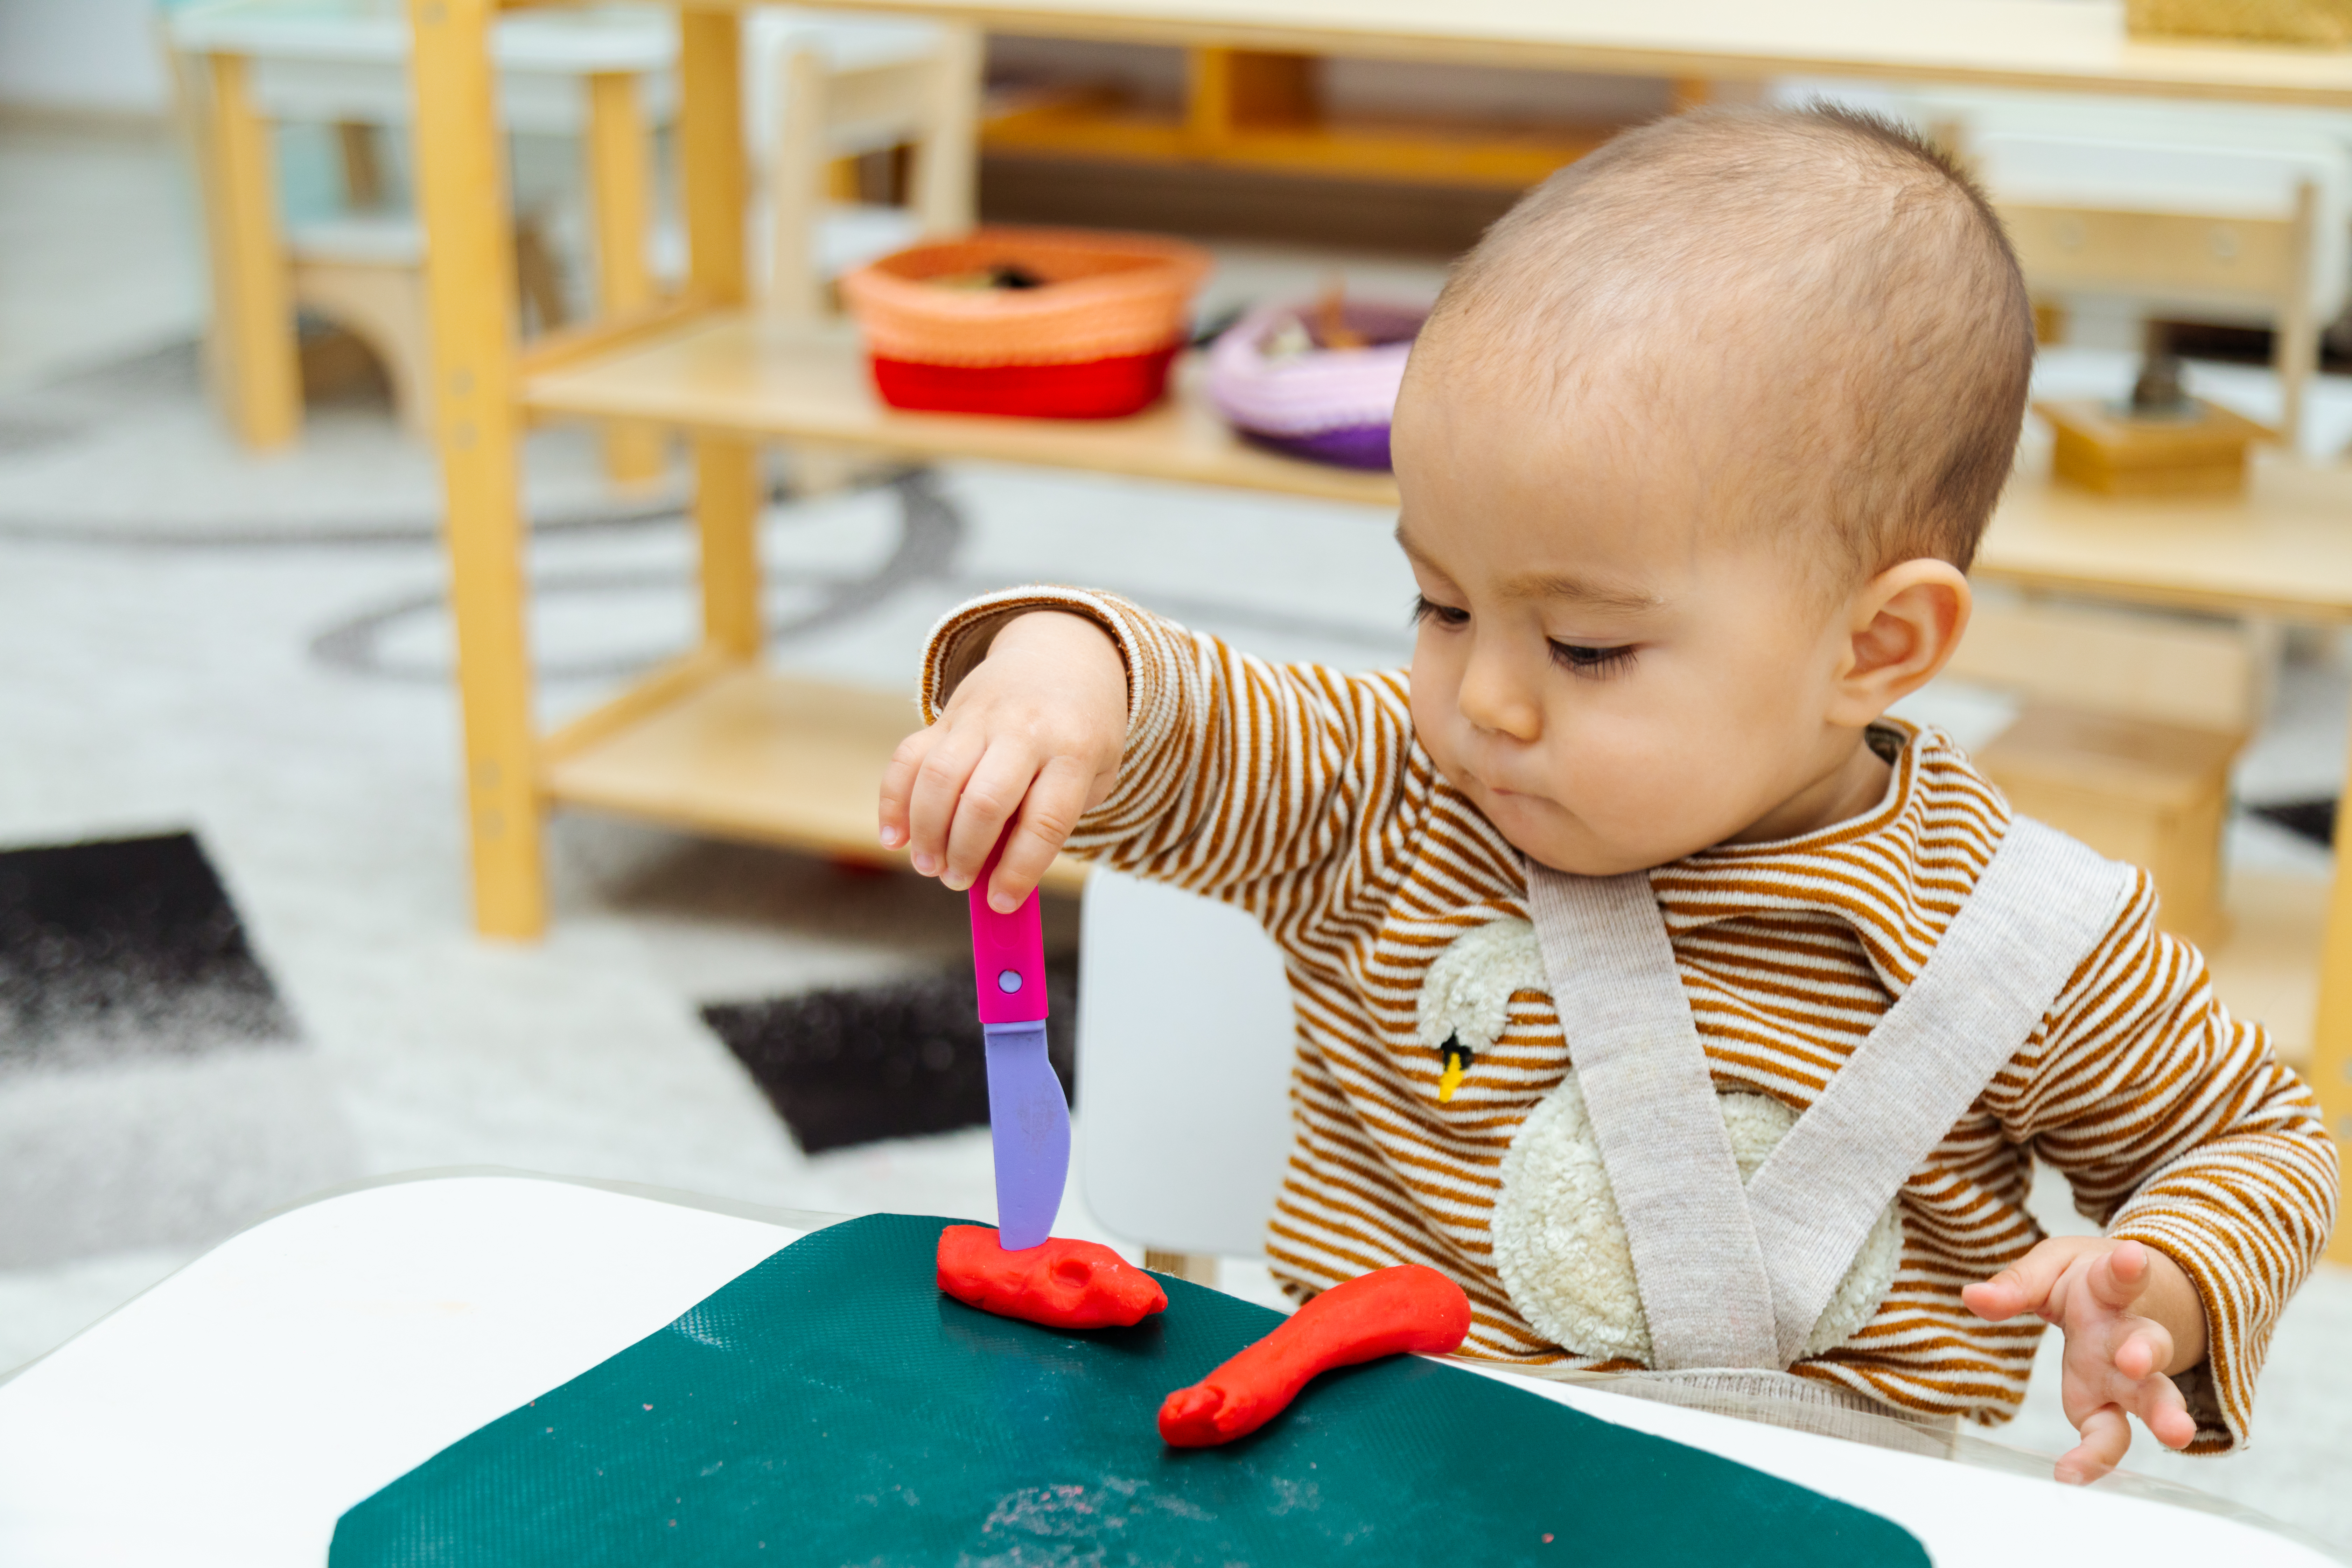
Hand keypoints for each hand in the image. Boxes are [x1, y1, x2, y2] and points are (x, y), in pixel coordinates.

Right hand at [879, 611, 1126, 911]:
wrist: (1063, 654)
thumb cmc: (1080, 729)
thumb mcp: (1092, 775)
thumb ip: (1050, 821)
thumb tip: (997, 873)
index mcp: (1074, 751)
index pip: (1043, 822)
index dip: (1019, 870)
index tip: (1000, 902)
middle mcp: (1026, 731)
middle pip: (984, 802)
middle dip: (965, 854)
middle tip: (956, 880)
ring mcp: (982, 719)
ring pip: (939, 779)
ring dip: (927, 833)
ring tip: (929, 865)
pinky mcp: (947, 715)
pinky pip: (909, 758)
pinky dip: (894, 801)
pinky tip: (895, 836)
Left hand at [1963, 1236, 2204, 1483]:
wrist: (2130, 1296)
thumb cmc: (2086, 1282)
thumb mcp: (2053, 1267)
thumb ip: (2018, 1284)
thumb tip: (1972, 1297)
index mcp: (2110, 1291)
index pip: (2119, 1277)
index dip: (2125, 1268)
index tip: (2130, 1257)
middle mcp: (2125, 1336)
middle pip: (2148, 1346)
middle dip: (2147, 1355)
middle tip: (2138, 1362)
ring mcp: (2125, 1377)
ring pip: (2150, 1396)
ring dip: (2161, 1414)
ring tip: (2175, 1433)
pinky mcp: (2109, 1405)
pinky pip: (2109, 1435)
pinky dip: (2095, 1457)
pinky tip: (2074, 1475)